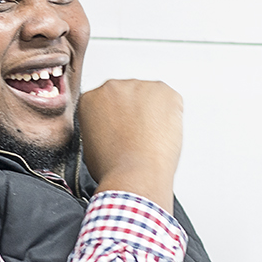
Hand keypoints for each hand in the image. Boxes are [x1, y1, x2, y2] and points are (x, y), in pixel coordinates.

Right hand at [78, 80, 182, 210]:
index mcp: (91, 99)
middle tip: (137, 136)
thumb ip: (98, 128)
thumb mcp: (89, 147)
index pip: (104, 101)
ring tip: (151, 138)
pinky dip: (171, 114)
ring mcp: (139, 87)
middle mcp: (112, 87)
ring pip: (149, 96)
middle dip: (133, 112)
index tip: (120, 129)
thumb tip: (110, 129)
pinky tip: (163, 133)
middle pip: (126, 95)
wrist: (135, 175)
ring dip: (152, 112)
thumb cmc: (114, 167)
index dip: (115, 118)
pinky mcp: (163, 91)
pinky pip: (170, 99)